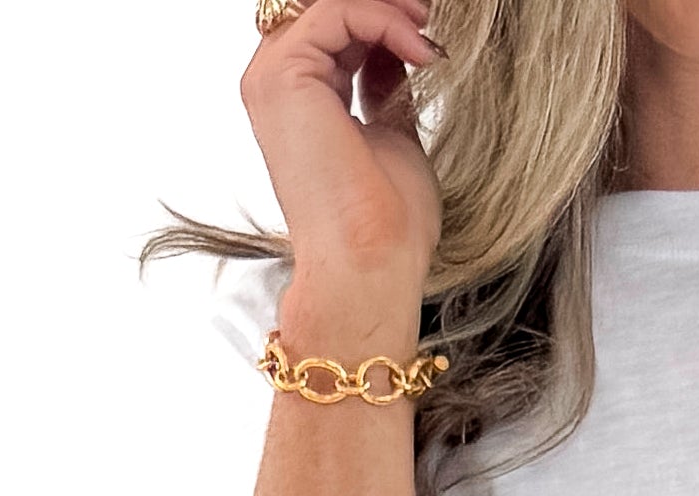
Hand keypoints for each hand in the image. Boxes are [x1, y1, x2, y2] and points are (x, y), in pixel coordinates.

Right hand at [241, 0, 442, 329]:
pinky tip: (420, 49)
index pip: (331, 28)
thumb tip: (400, 47)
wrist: (371, 266)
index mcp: (296, 99)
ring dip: (385, 8)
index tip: (426, 35)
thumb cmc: (386, 226)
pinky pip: (335, 12)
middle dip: (380, 7)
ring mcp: (271, 79)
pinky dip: (383, 19)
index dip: (378, 20)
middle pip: (321, 8)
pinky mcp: (283, 77)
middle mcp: (274, 85)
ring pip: (325, 3)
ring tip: (426, 32)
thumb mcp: (394, 133)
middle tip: (427, 19)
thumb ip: (386, 85)